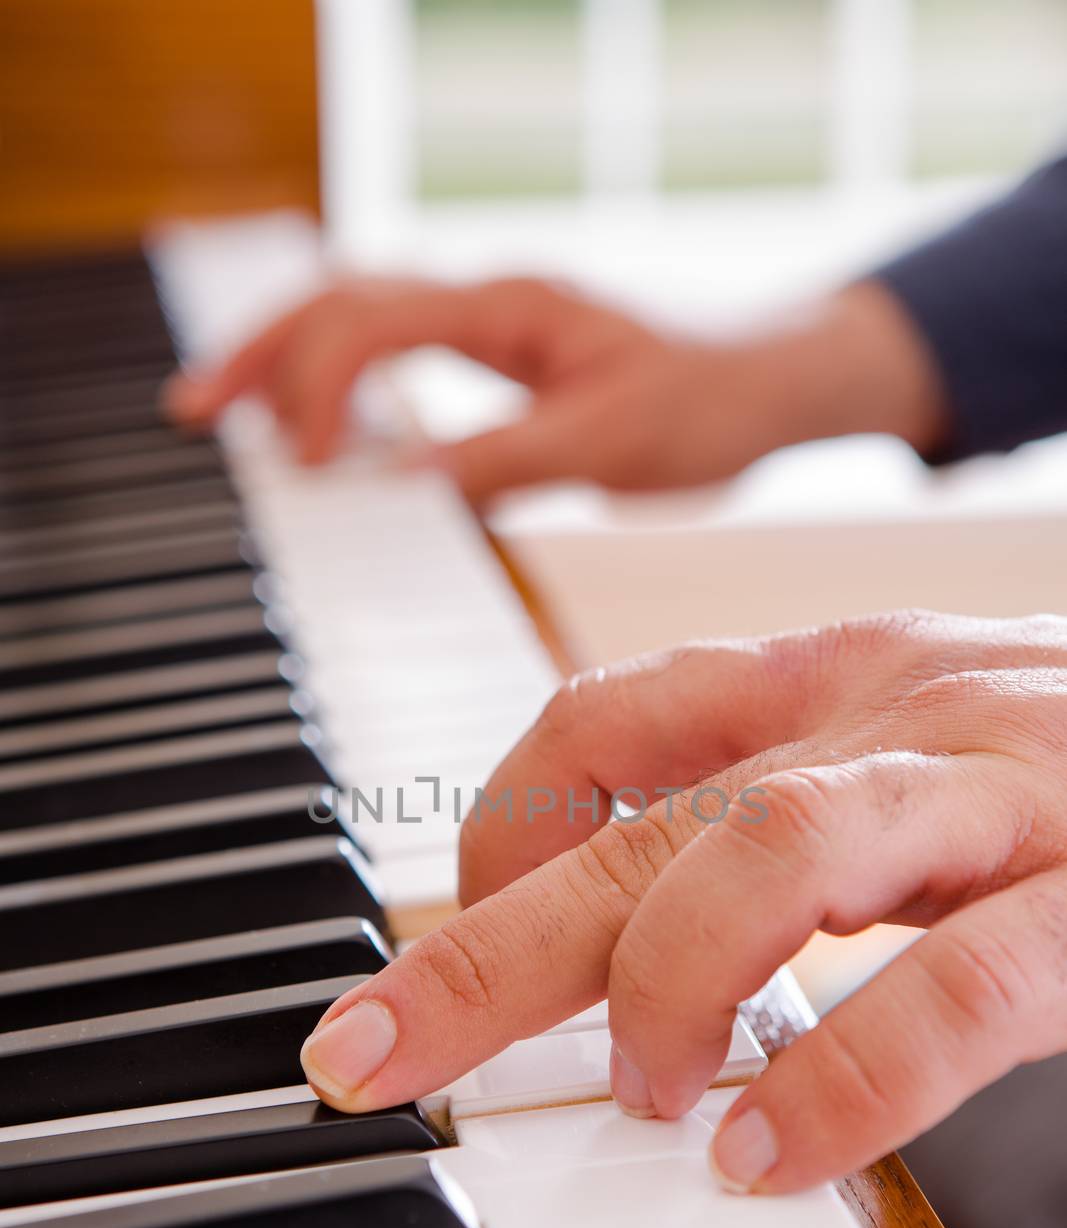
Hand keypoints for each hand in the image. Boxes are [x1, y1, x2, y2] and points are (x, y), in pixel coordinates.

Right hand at [163, 274, 947, 501]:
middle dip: (258, 349)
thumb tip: (398, 490)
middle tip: (189, 407)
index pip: (373, 320)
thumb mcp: (614, 440)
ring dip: (286, 356)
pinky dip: (340, 380)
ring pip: (359, 315)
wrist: (777, 379)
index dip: (318, 385)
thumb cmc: (714, 398)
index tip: (300, 463)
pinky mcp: (502, 357)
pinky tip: (318, 424)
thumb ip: (505, 459)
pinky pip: (397, 352)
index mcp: (511, 306)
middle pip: (339, 296)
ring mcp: (493, 324)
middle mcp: (490, 301)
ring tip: (220, 408)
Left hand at [299, 609, 1066, 1192]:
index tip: (460, 937)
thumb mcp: (912, 764)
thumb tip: (631, 957)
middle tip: (363, 1057)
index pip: (598, 719)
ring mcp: (1005, 783)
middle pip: (634, 815)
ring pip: (766, 851)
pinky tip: (773, 1152)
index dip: (497, 832)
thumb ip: (787, 827)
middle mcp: (899, 707)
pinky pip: (956, 984)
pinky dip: (847, 1076)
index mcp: (837, 675)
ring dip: (655, 981)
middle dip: (478, 943)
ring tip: (633, 1089)